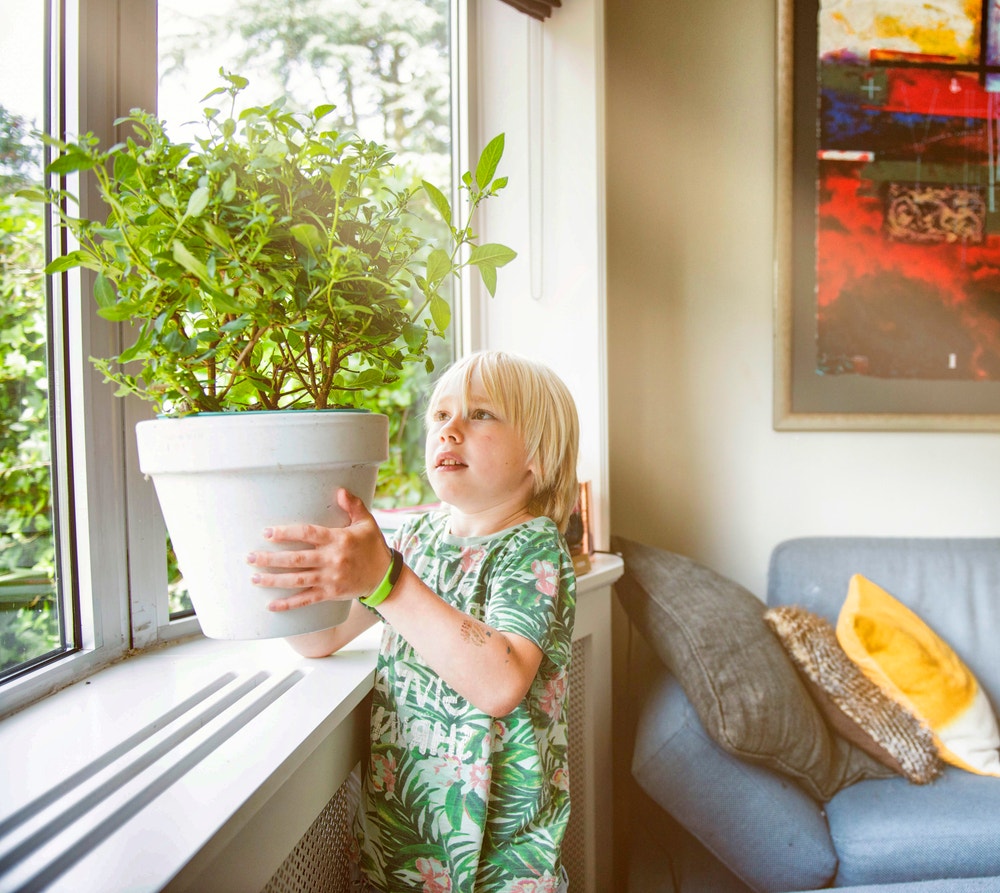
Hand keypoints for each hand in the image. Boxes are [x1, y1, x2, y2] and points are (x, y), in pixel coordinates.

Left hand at [247, 488, 391, 611]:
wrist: (385, 576)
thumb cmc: (373, 546)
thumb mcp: (367, 523)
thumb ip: (354, 505)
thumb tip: (340, 491)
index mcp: (339, 539)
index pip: (308, 534)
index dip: (286, 533)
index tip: (267, 532)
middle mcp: (332, 559)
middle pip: (296, 559)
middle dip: (271, 559)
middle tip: (250, 556)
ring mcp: (330, 579)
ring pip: (297, 579)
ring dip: (274, 580)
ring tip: (254, 577)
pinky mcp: (330, 594)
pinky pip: (306, 599)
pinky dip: (288, 603)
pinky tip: (271, 605)